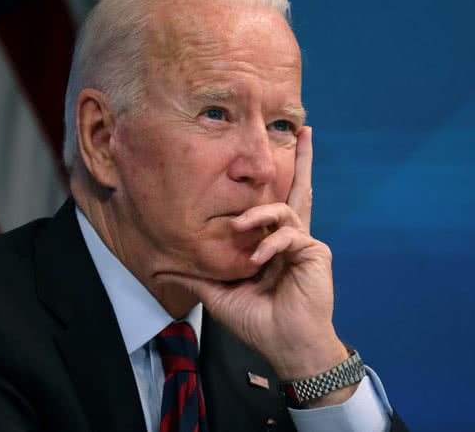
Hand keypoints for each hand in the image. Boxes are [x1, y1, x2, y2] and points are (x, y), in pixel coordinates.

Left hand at [178, 127, 354, 402]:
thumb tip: (159, 267)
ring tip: (238, 228)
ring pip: (285, 209)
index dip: (272, 187)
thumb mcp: (219, 294)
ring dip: (258, 216)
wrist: (286, 345)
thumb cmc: (259, 321)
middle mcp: (292, 238)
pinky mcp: (315, 252)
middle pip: (300, 191)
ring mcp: (306, 244)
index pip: (276, 207)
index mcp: (274, 245)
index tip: (264, 165)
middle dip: (303, 160)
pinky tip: (259, 260)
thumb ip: (195, 275)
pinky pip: (289, 233)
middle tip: (306, 130)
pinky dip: (270, 243)